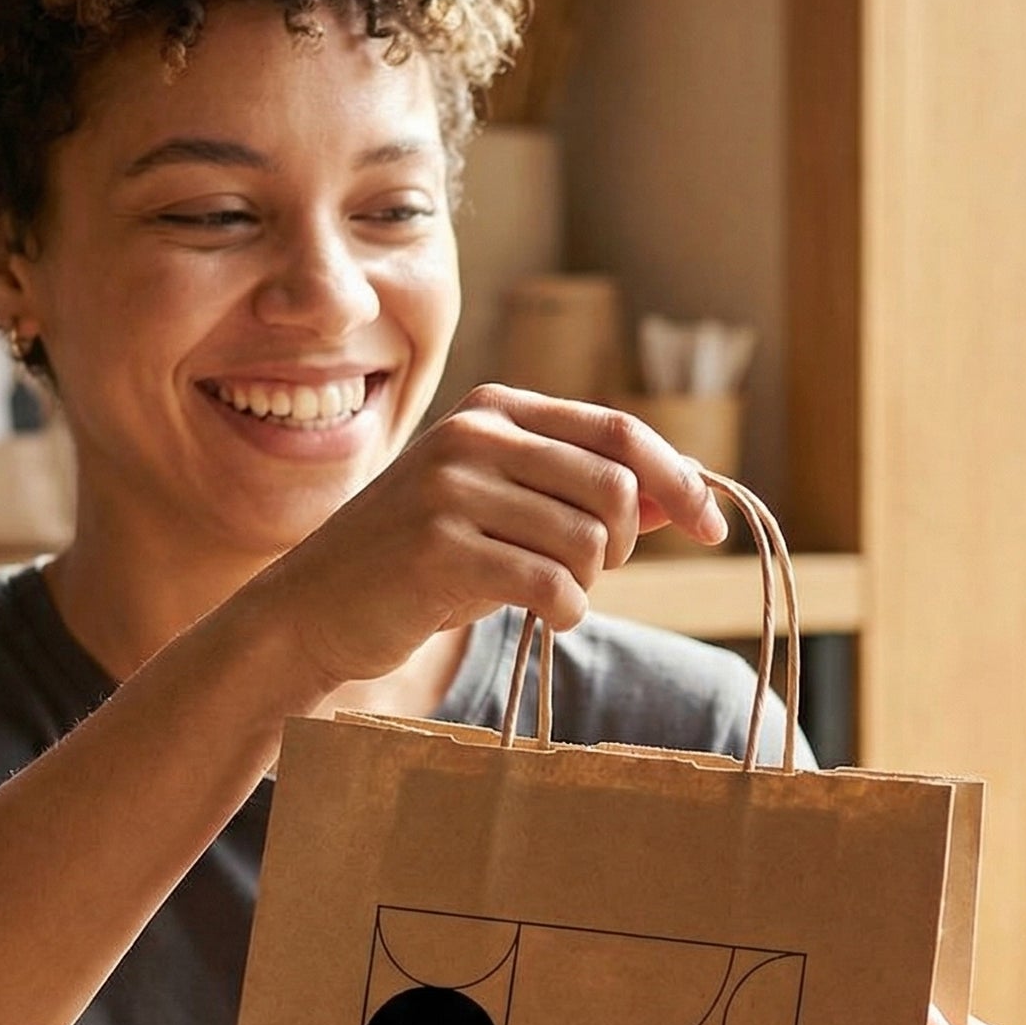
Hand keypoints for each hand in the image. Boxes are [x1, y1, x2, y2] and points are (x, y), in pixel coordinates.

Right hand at [250, 388, 728, 696]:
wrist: (313, 607)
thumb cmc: (423, 561)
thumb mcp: (506, 508)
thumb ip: (585, 492)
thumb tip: (682, 493)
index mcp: (495, 408)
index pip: (620, 431)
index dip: (679, 480)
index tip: (712, 526)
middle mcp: (473, 433)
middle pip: (614, 487)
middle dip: (625, 545)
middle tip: (588, 573)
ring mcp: (451, 488)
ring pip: (588, 542)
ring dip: (587, 584)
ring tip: (544, 592)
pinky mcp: (438, 548)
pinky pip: (552, 585)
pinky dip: (566, 612)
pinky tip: (544, 616)